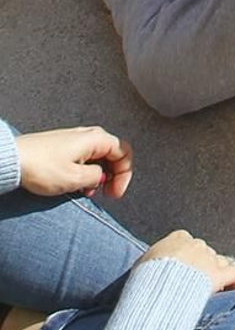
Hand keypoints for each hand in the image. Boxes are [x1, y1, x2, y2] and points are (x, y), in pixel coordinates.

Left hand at [16, 126, 132, 200]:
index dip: (124, 175)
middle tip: (108, 194)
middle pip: (113, 154)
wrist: (15, 160)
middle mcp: (88, 135)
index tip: (116, 193)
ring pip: (98, 157)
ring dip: (99, 176)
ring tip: (89, 192)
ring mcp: (75, 140)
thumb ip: (96, 177)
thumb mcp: (75, 178)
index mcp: (96, 139)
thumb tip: (101, 177)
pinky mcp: (64, 147)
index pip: (124, 153)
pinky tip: (77, 186)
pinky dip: (86, 173)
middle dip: (114, 176)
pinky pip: (84, 159)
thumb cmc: (42, 167)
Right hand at [138, 231, 234, 289]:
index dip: (187, 257)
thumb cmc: (144, 280)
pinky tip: (231, 291)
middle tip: (194, 284)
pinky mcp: (218, 274)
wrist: (156, 291)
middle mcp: (195, 245)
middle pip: (204, 252)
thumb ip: (152, 261)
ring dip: (216, 274)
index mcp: (177, 239)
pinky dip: (234, 283)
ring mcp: (208, 259)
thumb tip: (149, 269)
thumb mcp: (142, 265)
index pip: (187, 242)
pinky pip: (234, 274)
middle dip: (201, 267)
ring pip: (219, 261)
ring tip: (210, 290)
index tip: (182, 270)